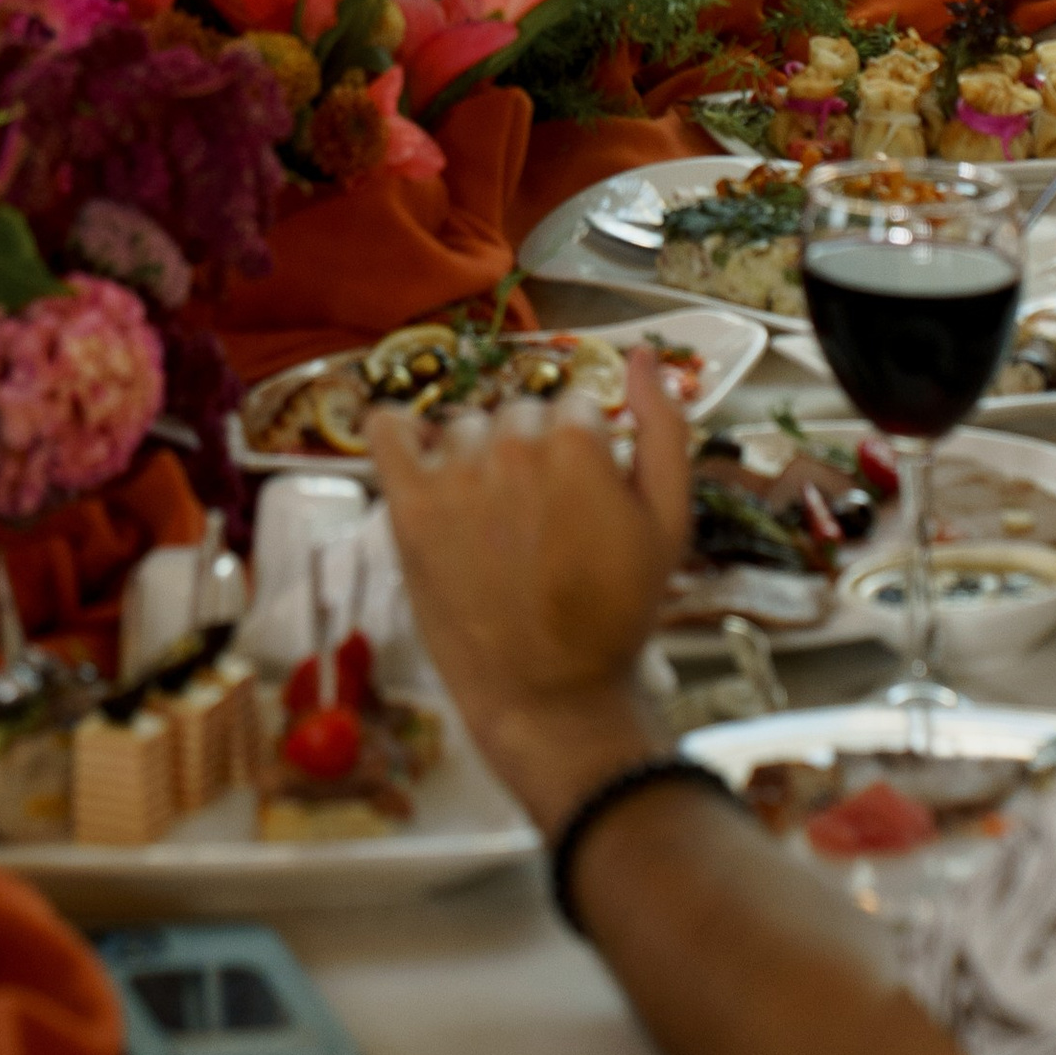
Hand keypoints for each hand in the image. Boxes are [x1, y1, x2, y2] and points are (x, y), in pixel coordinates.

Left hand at [370, 350, 689, 824]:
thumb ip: (665, 429)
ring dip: (476, 462)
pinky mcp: (409, 508)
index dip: (582, 454)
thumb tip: (642, 357)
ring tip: (495, 527)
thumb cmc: (615, 614)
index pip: (573, 409)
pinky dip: (399, 434)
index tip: (581, 500)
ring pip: (464, 428)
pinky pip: (386, 430)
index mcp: (576, 442)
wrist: (551, 697)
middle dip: (532, 457)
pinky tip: (420, 461)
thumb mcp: (669, 522)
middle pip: (518, 416)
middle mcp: (511, 446)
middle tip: (541, 523)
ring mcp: (456, 476)